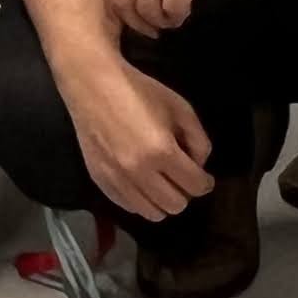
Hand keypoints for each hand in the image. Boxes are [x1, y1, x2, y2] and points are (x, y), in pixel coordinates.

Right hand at [65, 51, 213, 220]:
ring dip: (162, 201)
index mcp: (162, 151)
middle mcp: (139, 171)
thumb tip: (199, 165)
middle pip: (176, 205)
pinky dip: (140, 200)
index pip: (195, 186)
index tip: (203, 177)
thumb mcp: (180, 107)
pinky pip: (128, 206)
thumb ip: (199, 139)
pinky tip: (140, 182)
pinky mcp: (99, 179)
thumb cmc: (139, 91)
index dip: (205, 183)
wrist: (92, 84)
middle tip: (181, 177)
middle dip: (185, 192)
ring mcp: (117, 178)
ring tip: (161, 183)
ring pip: (152, 213)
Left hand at [102, 0, 249, 37]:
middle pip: (122, 2)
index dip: (116, 6)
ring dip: (157, 22)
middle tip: (148, 29)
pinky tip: (182, 14)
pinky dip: (176, 17)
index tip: (129, 14)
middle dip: (134, 22)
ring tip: (168, 21)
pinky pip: (173, 8)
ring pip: (147, 9)